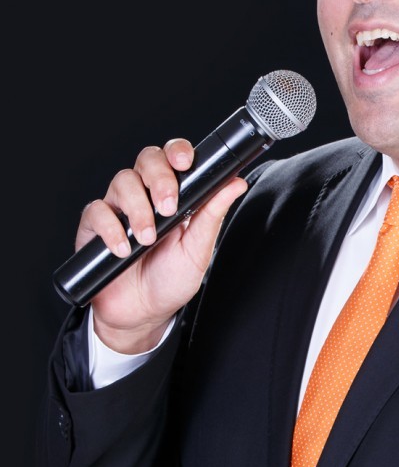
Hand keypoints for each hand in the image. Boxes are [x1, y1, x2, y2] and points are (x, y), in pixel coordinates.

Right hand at [76, 139, 247, 352]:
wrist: (142, 314)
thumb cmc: (170, 280)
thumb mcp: (198, 249)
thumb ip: (213, 214)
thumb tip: (236, 183)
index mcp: (174, 195)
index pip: (173, 158)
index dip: (178, 151)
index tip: (186, 163)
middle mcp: (145, 195)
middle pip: (147, 160)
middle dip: (159, 178)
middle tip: (168, 207)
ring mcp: (119, 208)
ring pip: (122, 181)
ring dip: (138, 209)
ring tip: (147, 239)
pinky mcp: (95, 226)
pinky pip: (97, 211)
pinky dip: (111, 229)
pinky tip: (123, 249)